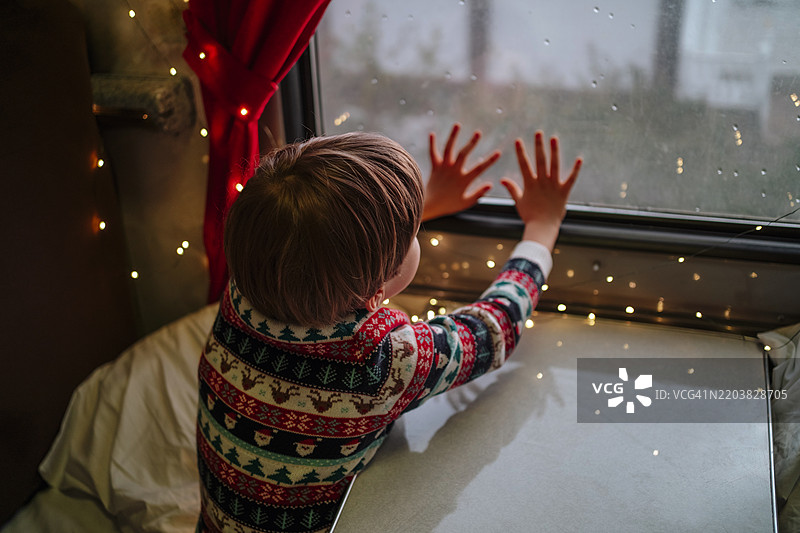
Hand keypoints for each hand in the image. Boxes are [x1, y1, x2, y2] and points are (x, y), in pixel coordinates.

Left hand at [422, 123, 500, 221]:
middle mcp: (454, 171)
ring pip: (448, 149)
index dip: (490, 160)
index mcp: (463, 179)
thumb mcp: (465, 202)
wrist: (429, 205)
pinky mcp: (435, 167)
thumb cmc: (448, 206)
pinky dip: (432, 144)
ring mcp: (444, 167)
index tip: (498, 152)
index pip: (480, 168)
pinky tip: (432, 134)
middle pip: (464, 153)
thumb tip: (490, 184)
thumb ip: (478, 194)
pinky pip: (433, 154)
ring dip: (453, 136)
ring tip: (457, 125)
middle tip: (478, 132)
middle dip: (472, 142)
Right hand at [500, 131, 580, 249]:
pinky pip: (571, 178)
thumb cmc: (529, 216)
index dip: (521, 152)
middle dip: (538, 145)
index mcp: (530, 184)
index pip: (524, 164)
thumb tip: (502, 180)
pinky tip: (580, 159)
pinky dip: (576, 169)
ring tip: (554, 138)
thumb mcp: (518, 201)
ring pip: (554, 165)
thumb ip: (512, 188)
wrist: (542, 227)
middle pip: (540, 160)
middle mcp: (542, 182)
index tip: (518, 140)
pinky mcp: (564, 192)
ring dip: (554, 151)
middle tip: (538, 132)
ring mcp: (553, 186)